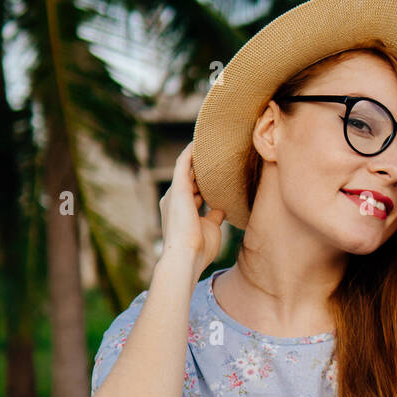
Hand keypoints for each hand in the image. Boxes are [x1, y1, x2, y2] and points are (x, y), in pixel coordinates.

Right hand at [159, 142, 225, 278]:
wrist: (186, 256)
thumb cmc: (199, 249)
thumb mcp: (211, 229)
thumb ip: (215, 216)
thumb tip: (222, 208)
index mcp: (182, 209)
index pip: (195, 190)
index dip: (206, 180)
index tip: (220, 171)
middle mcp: (175, 199)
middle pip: (190, 176)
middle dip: (202, 165)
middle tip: (217, 149)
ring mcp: (175, 193)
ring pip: (187, 167)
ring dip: (198, 154)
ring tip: (210, 140)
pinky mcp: (177, 188)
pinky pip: (184, 163)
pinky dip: (191, 152)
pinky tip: (200, 140)